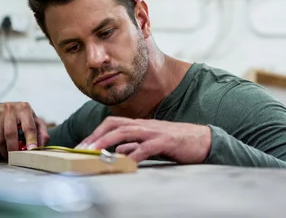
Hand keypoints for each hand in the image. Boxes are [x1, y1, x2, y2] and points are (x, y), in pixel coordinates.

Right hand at [0, 102, 49, 158]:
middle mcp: (10, 108)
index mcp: (24, 108)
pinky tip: (1, 144)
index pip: (29, 127)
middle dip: (14, 149)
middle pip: (10, 133)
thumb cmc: (23, 118)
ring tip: (9, 155)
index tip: (31, 150)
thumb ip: (41, 133)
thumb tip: (40, 146)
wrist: (7, 109)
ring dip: (4, 150)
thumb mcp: (35, 122)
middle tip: (17, 158)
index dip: (31, 139)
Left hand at [76, 117, 211, 163]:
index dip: (96, 132)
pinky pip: (145, 147)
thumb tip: (119, 153)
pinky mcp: (165, 141)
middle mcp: (145, 125)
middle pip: (115, 125)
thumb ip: (136, 146)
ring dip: (107, 142)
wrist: (204, 140)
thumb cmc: (178, 143)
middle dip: (96, 135)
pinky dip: (133, 154)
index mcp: (141, 125)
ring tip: (93, 152)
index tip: (82, 145)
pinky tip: (124, 163)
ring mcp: (155, 132)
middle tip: (81, 149)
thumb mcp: (153, 144)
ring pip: (126, 132)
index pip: (113, 123)